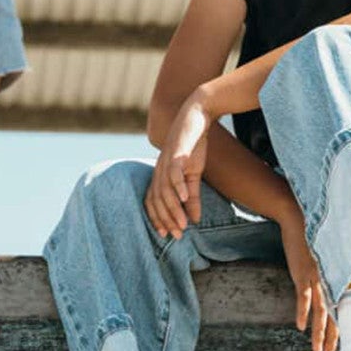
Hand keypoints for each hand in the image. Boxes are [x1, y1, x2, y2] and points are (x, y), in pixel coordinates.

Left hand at [144, 92, 211, 239]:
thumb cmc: (193, 145)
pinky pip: (175, 171)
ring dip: (173, 208)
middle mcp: (159, 169)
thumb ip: (192, 196)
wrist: (197, 115)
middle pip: (158, 199)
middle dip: (166, 219)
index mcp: (160, 174)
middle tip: (178, 235)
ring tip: (183, 224)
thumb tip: (194, 219)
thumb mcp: (194, 174)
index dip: (158, 218)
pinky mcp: (178, 151)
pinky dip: (178, 185)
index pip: (153, 201)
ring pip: (166, 189)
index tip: (167, 234)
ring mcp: (167, 160)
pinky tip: (185, 197)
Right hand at [279, 212, 337, 350]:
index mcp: (338, 278)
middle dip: (331, 339)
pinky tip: (301, 327)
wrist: (301, 218)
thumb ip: (330, 274)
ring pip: (321, 312)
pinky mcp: (303, 272)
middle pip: (334, 316)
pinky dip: (303, 313)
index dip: (341, 330)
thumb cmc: (313, 238)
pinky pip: (304, 297)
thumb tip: (330, 289)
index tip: (340, 347)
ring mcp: (318, 278)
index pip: (343, 310)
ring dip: (319, 333)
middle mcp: (331, 281)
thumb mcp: (326, 258)